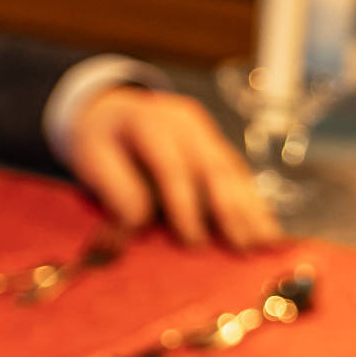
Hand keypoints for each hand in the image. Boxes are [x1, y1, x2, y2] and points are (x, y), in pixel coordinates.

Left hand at [63, 85, 279, 248]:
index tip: (192, 239)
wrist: (109, 111)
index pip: (171, 164)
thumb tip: (138, 221)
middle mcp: (182, 121)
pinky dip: (251, 201)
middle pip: (211, 165)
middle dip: (228, 208)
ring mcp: (203, 130)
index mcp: (147, 120)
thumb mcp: (90, 157)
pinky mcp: (215, 143)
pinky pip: (236, 172)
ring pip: (230, 169)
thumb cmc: (99, 141)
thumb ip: (112, 188)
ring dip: (249, 207)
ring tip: (263, 242)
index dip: (183, 203)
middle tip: (240, 245)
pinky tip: (266, 226)